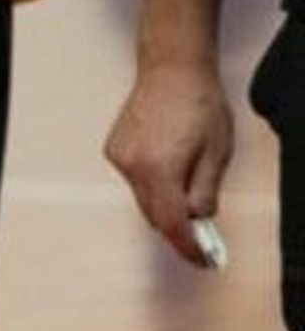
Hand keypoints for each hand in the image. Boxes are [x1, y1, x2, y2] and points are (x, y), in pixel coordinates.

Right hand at [104, 62, 235, 265]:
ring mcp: (120, 158)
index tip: (201, 260)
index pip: (173, 223)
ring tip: (187, 194)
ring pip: (143, 199)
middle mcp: (133, 167)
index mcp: (161, 169)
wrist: (171, 70)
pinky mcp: (114, 150)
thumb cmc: (197, 102)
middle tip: (201, 239)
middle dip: (177, 228)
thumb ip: (206, 190)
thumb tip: (199, 218)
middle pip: (154, 215)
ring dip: (164, 204)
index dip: (188, 246)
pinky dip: (152, 184)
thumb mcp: (217, 151)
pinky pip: (134, 180)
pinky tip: (168, 167)